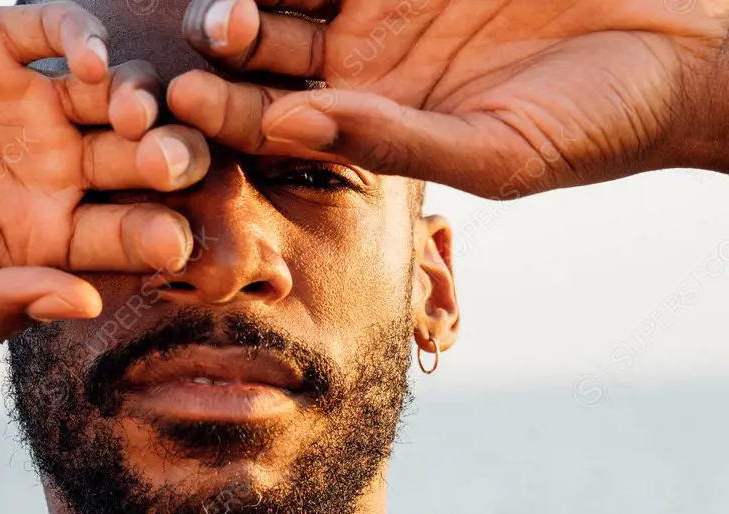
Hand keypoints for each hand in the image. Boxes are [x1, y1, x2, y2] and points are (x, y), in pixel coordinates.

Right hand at [0, 2, 208, 355]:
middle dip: (167, 167)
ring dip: (139, 105)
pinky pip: (54, 31)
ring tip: (136, 120)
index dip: (154, 240)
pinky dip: (82, 40)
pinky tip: (91, 65)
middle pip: (139, 168)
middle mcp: (51, 174)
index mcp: (47, 242)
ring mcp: (26, 108)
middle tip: (175, 169)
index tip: (175, 243)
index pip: (126, 241)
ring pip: (114, 99)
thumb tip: (82, 305)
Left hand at [170, 0, 728, 196]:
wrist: (676, 53)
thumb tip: (292, 128)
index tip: (182, 100)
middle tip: (205, 25)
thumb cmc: (595, 124)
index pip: (276, 121)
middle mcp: (360, 62)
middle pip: (267, 46)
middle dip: (226, 36)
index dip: (229, 113)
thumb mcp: (494, 152)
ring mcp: (380, 2)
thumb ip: (393, 142)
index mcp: (367, 127)